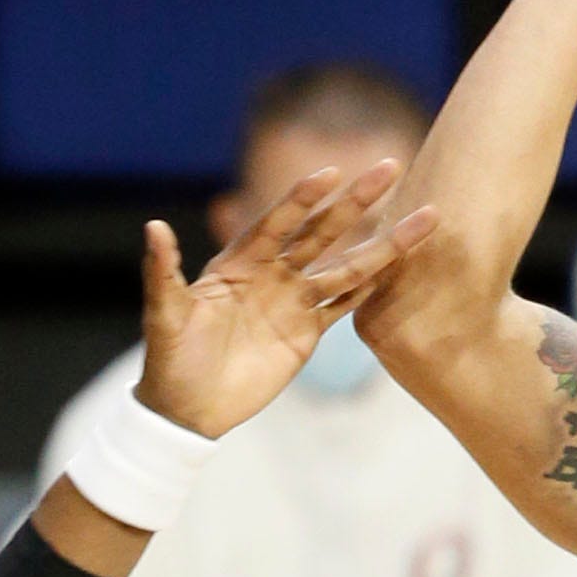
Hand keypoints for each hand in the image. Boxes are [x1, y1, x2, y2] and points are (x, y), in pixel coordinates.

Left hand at [139, 164, 437, 443]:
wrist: (187, 409)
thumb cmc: (170, 358)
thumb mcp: (164, 315)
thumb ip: (162, 271)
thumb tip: (153, 227)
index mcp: (240, 262)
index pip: (278, 221)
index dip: (303, 198)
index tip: (330, 174)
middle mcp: (273, 273)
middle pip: (323, 231)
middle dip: (357, 201)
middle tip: (390, 166)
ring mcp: (294, 301)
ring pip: (346, 266)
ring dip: (383, 244)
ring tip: (423, 219)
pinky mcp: (307, 333)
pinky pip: (343, 305)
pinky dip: (370, 288)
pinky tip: (399, 266)